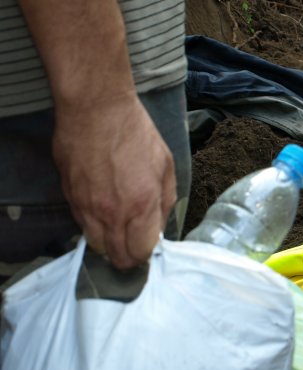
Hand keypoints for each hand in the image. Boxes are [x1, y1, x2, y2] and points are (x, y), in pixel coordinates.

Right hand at [53, 93, 174, 269]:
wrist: (96, 111)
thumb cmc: (136, 134)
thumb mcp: (166, 165)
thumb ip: (164, 202)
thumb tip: (158, 228)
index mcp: (140, 205)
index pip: (140, 254)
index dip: (147, 253)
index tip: (150, 243)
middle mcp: (111, 214)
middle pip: (117, 258)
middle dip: (129, 255)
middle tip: (136, 239)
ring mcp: (86, 208)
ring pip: (96, 246)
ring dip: (110, 243)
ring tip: (120, 226)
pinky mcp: (69, 199)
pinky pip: (82, 226)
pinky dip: (94, 226)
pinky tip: (104, 209)